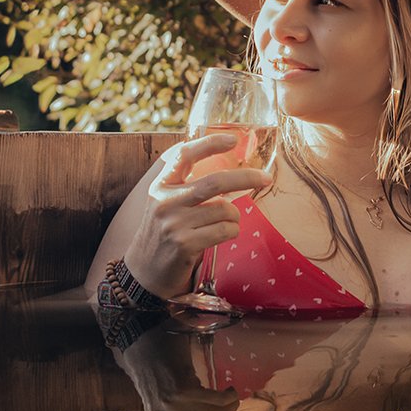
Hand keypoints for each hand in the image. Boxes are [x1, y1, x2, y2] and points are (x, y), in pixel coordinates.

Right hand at [122, 132, 267, 296]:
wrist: (144, 272)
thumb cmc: (164, 233)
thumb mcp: (166, 203)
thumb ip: (188, 186)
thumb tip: (229, 174)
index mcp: (161, 185)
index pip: (184, 155)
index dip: (209, 143)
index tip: (233, 139)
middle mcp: (165, 201)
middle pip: (215, 182)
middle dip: (246, 177)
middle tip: (266, 177)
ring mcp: (174, 223)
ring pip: (224, 209)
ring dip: (234, 216)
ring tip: (225, 223)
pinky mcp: (185, 244)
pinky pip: (225, 230)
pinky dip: (232, 231)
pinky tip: (223, 235)